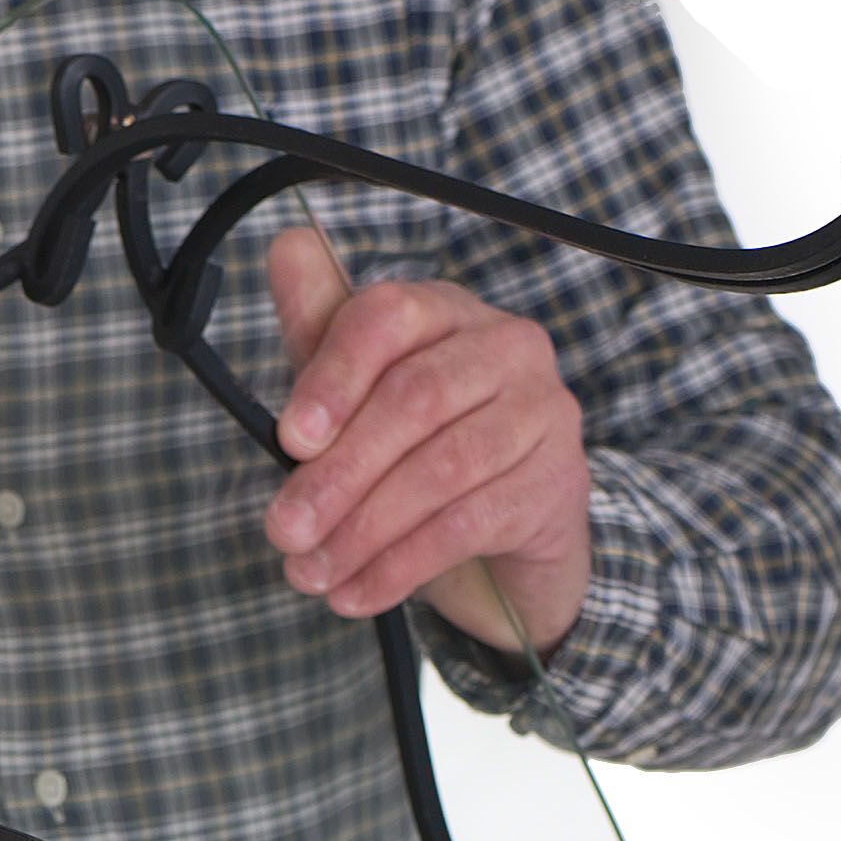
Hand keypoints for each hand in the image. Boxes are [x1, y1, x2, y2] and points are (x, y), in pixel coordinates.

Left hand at [263, 225, 590, 656]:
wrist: (507, 543)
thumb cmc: (421, 453)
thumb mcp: (360, 397)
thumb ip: (322, 333)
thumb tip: (285, 245)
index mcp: (447, 311)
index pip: (390, 318)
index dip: (334, 377)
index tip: (288, 440)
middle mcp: (507, 347)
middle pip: (415, 399)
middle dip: (340, 473)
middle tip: (283, 531)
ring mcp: (542, 413)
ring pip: (442, 469)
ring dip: (364, 530)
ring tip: (309, 574)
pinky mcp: (557, 484)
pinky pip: (469, 524)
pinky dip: (402, 566)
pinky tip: (355, 594)